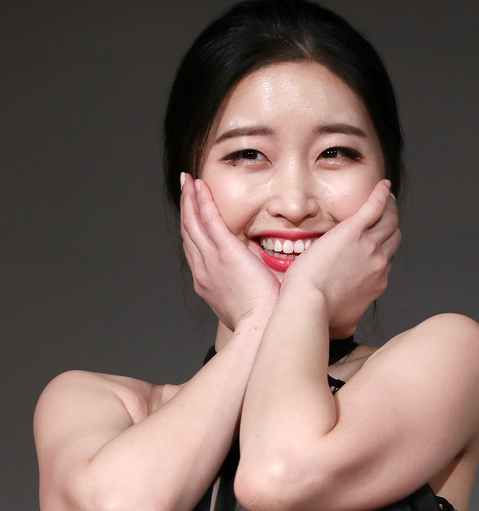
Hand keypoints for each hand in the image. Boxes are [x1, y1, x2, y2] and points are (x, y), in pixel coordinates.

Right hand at [180, 174, 279, 329]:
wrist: (260, 329)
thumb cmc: (261, 322)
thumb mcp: (245, 304)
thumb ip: (244, 288)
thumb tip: (253, 281)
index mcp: (207, 283)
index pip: (195, 251)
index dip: (192, 230)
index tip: (192, 215)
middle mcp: (203, 270)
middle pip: (189, 234)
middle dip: (185, 209)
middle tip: (185, 189)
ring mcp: (211, 260)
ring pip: (193, 223)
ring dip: (190, 199)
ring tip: (188, 181)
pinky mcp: (225, 252)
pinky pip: (209, 219)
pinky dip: (201, 201)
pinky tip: (199, 185)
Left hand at [282, 179, 399, 337]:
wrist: (308, 305)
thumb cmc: (319, 317)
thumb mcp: (342, 325)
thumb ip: (349, 321)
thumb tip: (347, 328)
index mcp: (376, 282)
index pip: (386, 259)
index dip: (383, 248)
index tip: (377, 240)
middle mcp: (379, 263)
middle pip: (393, 237)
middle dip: (391, 224)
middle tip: (386, 212)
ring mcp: (369, 246)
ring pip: (389, 220)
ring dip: (390, 207)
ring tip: (386, 196)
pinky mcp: (353, 231)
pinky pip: (375, 207)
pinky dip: (381, 195)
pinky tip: (382, 186)